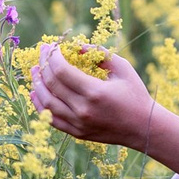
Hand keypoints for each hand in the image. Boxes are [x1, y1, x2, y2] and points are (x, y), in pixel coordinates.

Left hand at [29, 43, 154, 147]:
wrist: (143, 128)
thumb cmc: (135, 94)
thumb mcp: (122, 68)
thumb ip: (99, 54)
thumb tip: (77, 46)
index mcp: (95, 92)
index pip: (62, 70)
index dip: (51, 56)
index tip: (50, 46)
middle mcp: (83, 109)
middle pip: (52, 84)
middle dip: (43, 65)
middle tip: (42, 54)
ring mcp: (78, 124)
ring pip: (47, 103)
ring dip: (37, 85)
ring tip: (35, 71)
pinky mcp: (77, 133)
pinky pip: (51, 119)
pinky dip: (40, 106)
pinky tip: (35, 93)